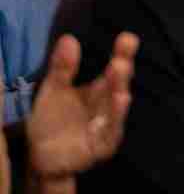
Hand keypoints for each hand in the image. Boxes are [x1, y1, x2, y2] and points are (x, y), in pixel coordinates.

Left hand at [25, 33, 137, 180]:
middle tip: (121, 61)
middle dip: (121, 75)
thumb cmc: (53, 120)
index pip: (113, 70)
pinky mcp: (104, 145)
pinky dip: (113, 122)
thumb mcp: (53, 90)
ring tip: (120, 86)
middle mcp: (108, 105)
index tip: (128, 38)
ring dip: (119, 98)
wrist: (44, 156)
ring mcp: (109, 126)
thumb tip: (69, 38)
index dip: (122, 54)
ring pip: (116, 110)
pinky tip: (119, 105)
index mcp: (99, 90)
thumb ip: (62, 67)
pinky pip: (110, 133)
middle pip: (118, 87)